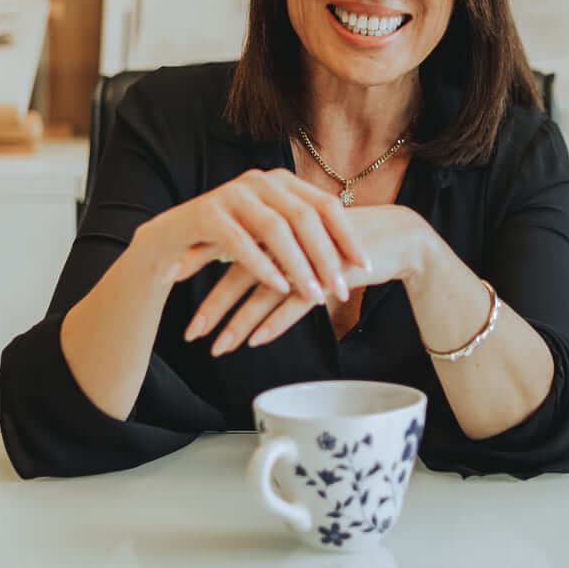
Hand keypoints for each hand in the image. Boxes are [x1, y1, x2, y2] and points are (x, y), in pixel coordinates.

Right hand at [129, 166, 366, 315]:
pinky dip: (263, 267)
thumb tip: (354, 256)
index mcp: (282, 181)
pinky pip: (240, 242)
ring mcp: (232, 193)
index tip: (366, 265)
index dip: (348, 236)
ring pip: (275, 229)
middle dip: (326, 256)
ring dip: (298, 265)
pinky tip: (279, 288)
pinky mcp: (206, 213)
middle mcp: (260, 180)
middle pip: (305, 217)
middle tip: (342, 289)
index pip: (325, 205)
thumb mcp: (271, 234)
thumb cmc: (230, 241)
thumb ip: (305, 235)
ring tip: (314, 296)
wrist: (172, 241)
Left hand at [189, 204, 434, 355]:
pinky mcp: (331, 274)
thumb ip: (275, 248)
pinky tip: (254, 341)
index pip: (232, 238)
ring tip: (217, 347)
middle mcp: (290, 235)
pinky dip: (274, 323)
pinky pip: (295, 303)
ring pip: (264, 291)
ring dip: (238, 322)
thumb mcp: (306, 240)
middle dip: (214, 304)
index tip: (170, 276)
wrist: (397, 238)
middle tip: (190, 331)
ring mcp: (311, 255)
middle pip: (242, 269)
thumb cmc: (347, 242)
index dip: (200, 258)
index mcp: (280, 220)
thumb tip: (237, 258)